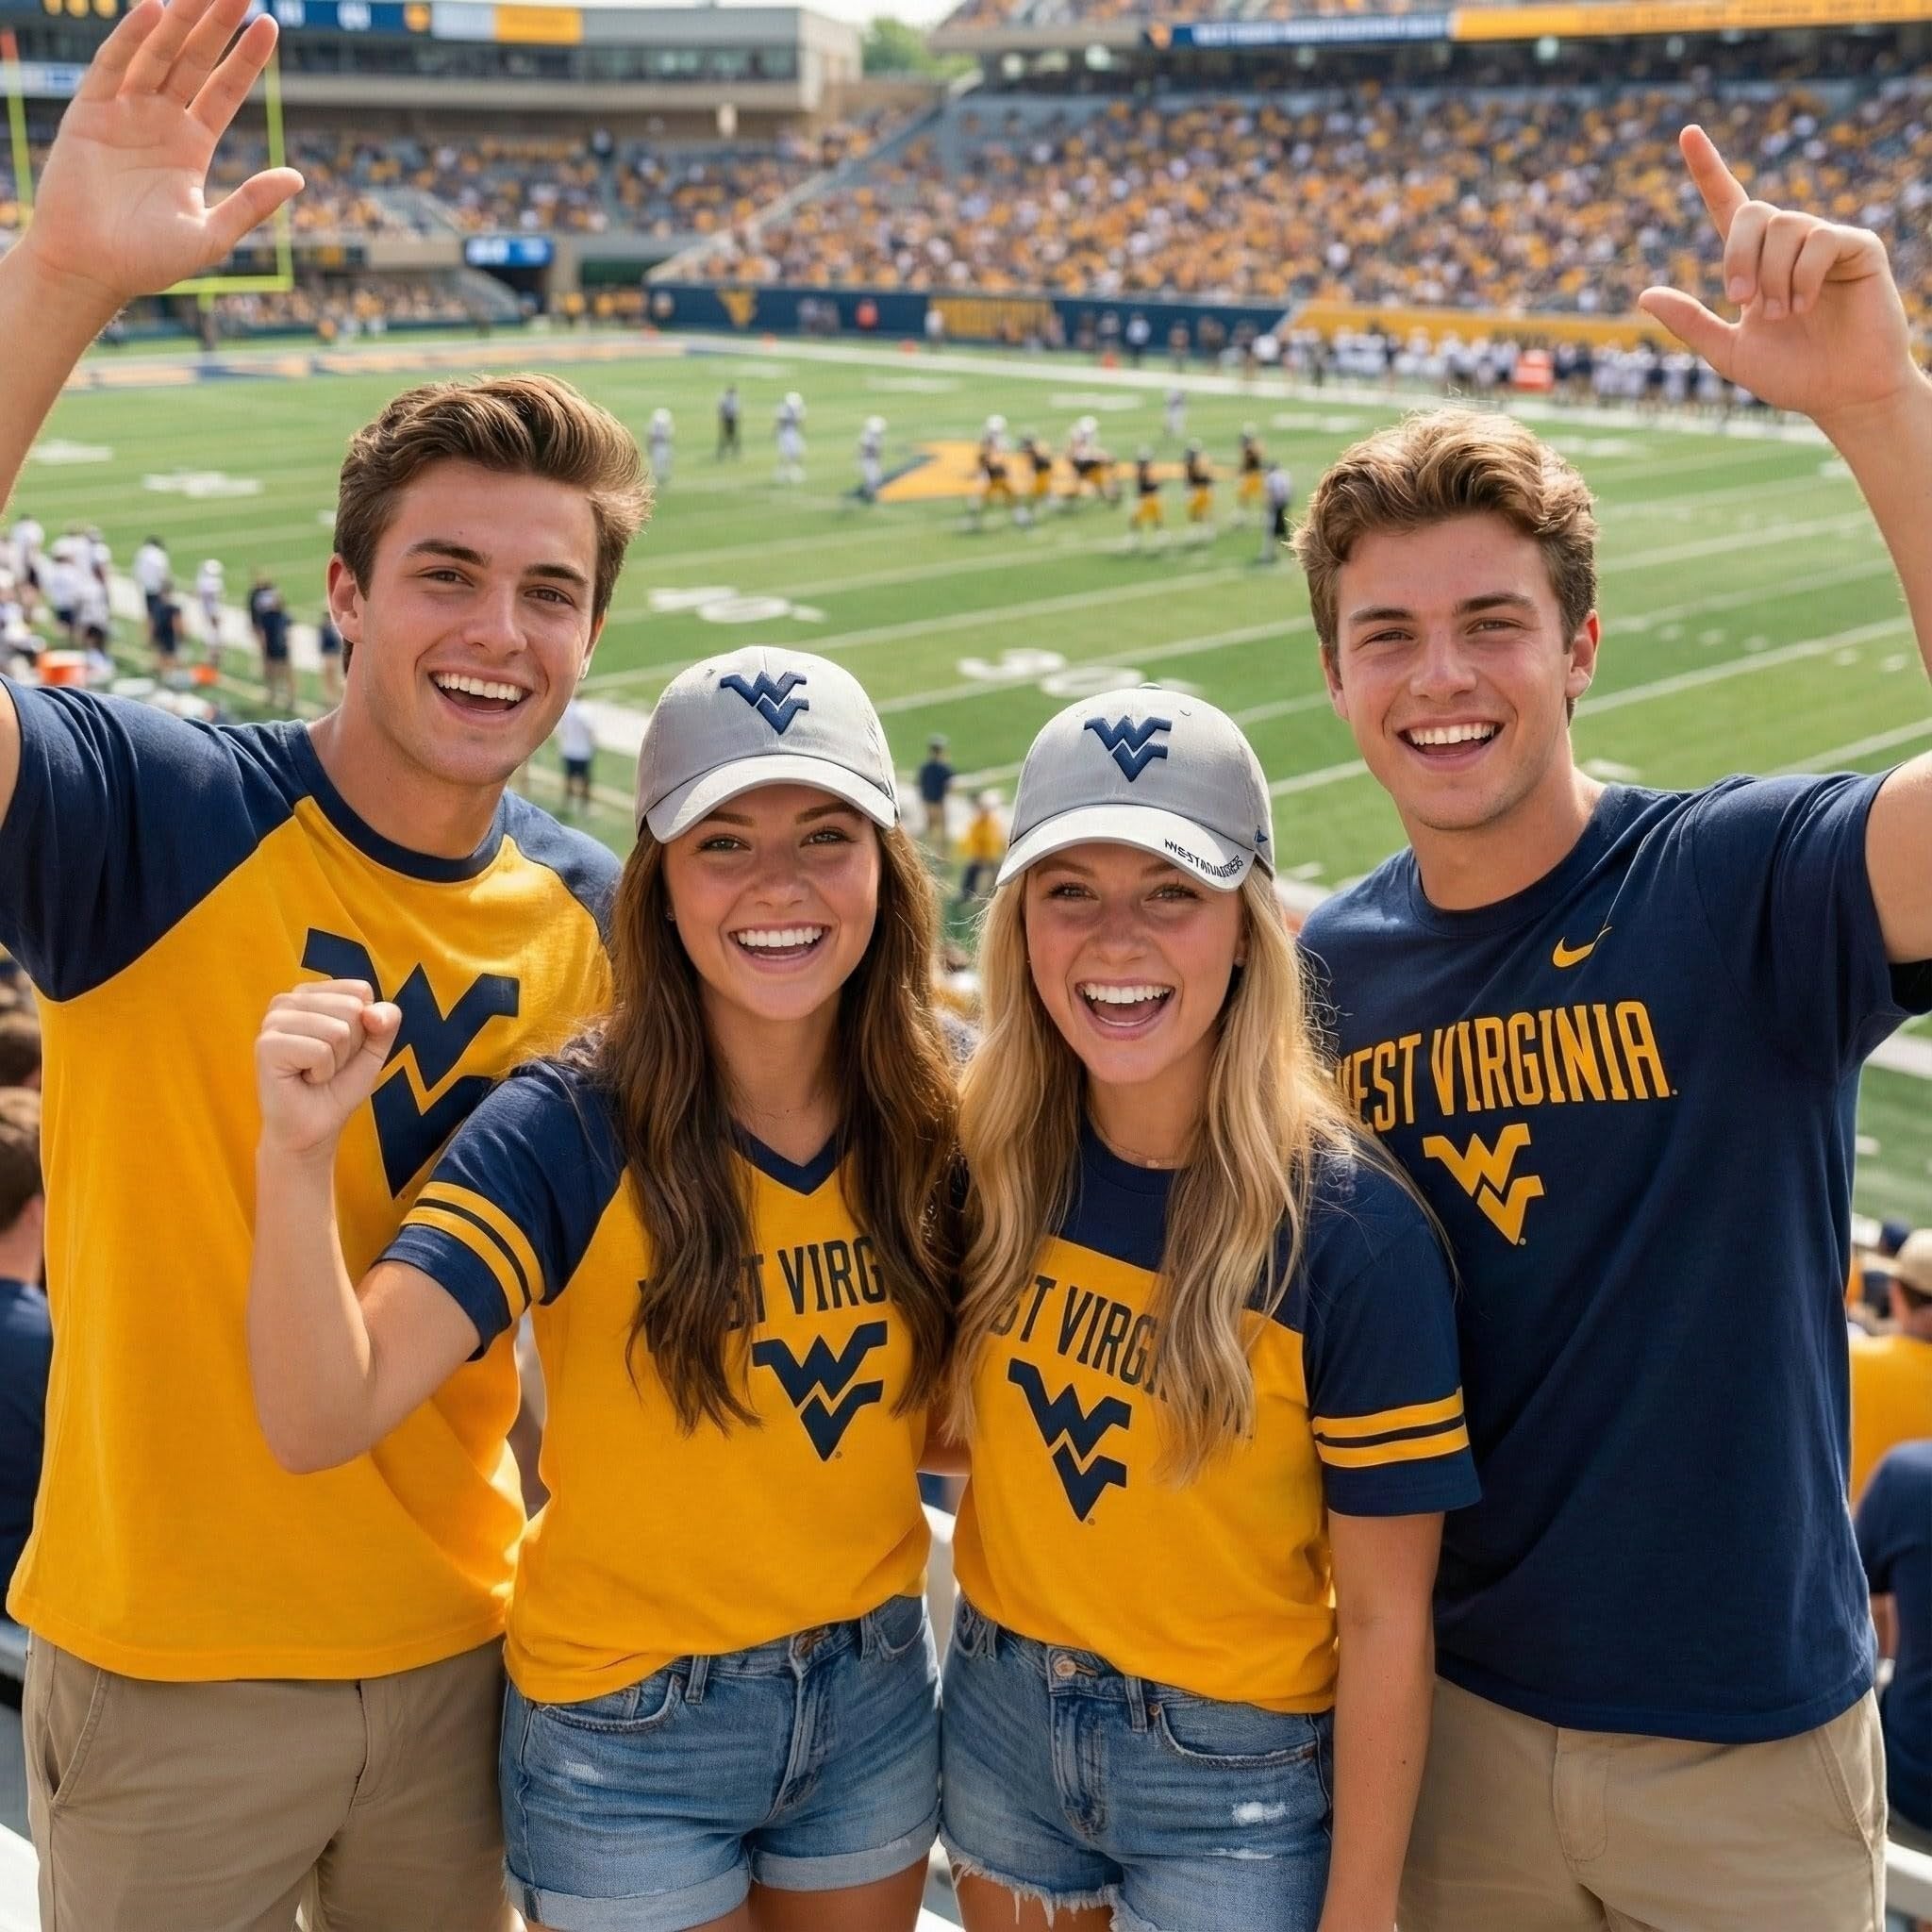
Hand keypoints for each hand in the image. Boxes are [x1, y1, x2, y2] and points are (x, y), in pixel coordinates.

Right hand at [20, 0, 302, 311]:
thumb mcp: (212, 235)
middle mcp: (160, 121)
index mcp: (191, 146)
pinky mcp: (89, 112)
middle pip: (194, 60)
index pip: (225, 89)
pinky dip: (133, 39)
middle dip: (217, 24)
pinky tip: (157, 12)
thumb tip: (298, 178)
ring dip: (180, 20)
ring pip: (158, 54)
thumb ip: (252, 204)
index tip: (272, 26)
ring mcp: (124, 112)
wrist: (90, 269)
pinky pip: (114, 66)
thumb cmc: (149, 261)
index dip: (246, 58)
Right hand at [256, 980, 400, 1159]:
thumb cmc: (339, 1085)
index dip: (365, 1027)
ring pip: (339, 1030)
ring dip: (337, 1061)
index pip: (361, 991)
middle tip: (328, 1065)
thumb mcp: (374, 1049)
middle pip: (352, 1009)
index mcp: (311, 993)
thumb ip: (386, 1022)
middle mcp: (288, 1000)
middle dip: (351, 1046)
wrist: (315, 1126)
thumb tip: (372, 1012)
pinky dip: (323, 1072)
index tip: (343, 1049)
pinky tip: (304, 1079)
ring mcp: (273, 1020)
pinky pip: (321, 1051)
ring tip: (315, 1072)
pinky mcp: (267, 1044)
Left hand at [1638, 125, 1918, 434]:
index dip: (1708, 169)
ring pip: (1784, 226)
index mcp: (1754, 263)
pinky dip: (1802, 275)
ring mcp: (1824, 242)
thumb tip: (1643, 294)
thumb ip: (1690, 323)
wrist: (1842, 395)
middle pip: (1752, 213)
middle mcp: (1788, 244)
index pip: (1728, 204)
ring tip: (1783, 313)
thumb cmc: (1791, 375)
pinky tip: (1806, 304)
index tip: (1686, 133)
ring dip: (1772, 276)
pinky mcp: (1857, 246)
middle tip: (1743, 303)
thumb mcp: (1729, 352)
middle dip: (1737, 257)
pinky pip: (1819, 238)